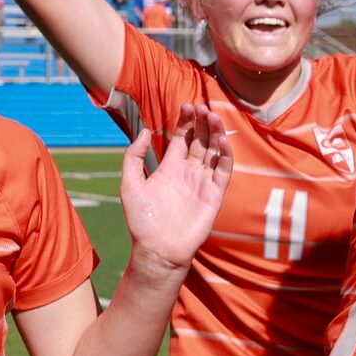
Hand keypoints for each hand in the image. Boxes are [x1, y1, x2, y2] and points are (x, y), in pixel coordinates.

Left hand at [120, 102, 232, 270]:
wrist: (158, 249)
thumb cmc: (141, 221)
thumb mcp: (129, 184)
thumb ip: (134, 156)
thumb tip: (144, 130)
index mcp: (169, 168)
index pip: (182, 138)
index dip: (186, 121)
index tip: (188, 105)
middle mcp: (188, 172)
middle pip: (200, 140)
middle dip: (202, 122)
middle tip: (202, 107)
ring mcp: (203, 182)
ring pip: (214, 151)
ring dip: (215, 133)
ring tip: (213, 116)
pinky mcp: (215, 194)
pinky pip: (224, 170)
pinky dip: (226, 154)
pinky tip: (222, 140)